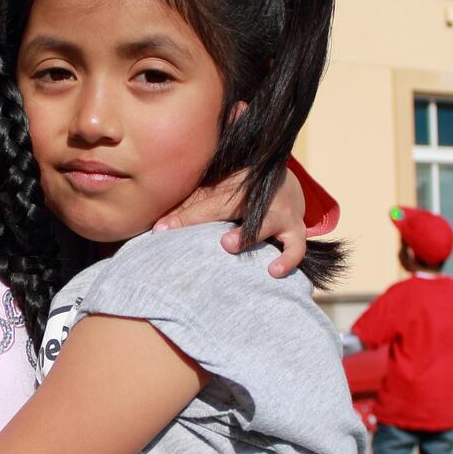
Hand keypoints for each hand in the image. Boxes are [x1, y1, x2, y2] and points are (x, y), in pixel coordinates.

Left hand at [152, 169, 307, 277]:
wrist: (282, 181)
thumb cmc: (239, 192)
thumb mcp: (214, 194)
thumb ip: (189, 210)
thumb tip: (157, 230)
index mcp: (237, 187)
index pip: (210, 205)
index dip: (187, 219)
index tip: (161, 231)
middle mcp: (261, 197)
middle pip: (243, 211)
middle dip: (236, 227)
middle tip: (225, 244)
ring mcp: (281, 214)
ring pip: (271, 225)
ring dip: (259, 239)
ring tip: (256, 260)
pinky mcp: (295, 230)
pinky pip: (296, 246)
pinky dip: (289, 259)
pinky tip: (275, 272)